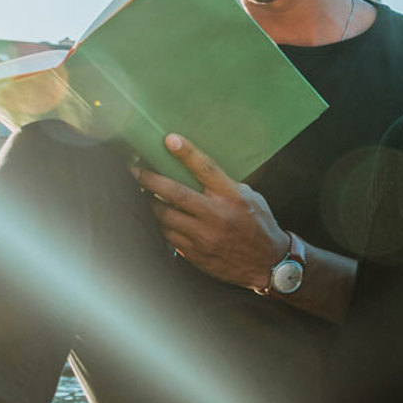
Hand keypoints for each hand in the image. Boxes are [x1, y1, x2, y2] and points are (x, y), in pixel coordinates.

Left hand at [133, 134, 288, 288]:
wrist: (266, 263)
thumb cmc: (258, 224)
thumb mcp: (250, 198)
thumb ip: (224, 185)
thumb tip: (195, 171)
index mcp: (232, 196)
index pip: (206, 169)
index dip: (186, 152)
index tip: (168, 139)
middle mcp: (216, 216)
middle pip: (175, 193)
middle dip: (150, 179)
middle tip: (135, 170)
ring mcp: (204, 237)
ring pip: (165, 216)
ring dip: (150, 203)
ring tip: (142, 193)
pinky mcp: (196, 254)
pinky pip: (168, 236)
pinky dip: (160, 224)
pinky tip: (157, 217)